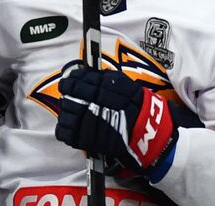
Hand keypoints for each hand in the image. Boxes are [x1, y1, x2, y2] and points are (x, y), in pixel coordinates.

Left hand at [54, 62, 178, 177]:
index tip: (69, 78)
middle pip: (74, 94)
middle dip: (68, 91)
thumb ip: (108, 79)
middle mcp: (101, 103)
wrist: (150, 134)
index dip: (73, 78)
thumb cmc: (139, 109)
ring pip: (68, 112)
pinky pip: (67, 133)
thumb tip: (87, 73)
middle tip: (66, 89)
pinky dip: (64, 128)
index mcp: (110, 89)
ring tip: (69, 108)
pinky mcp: (89, 141)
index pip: (83, 80)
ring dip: (66, 108)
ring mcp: (93, 123)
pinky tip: (68, 124)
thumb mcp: (128, 86)